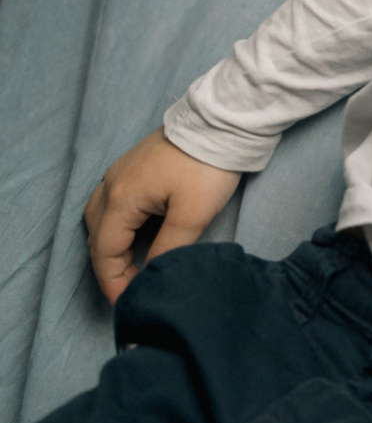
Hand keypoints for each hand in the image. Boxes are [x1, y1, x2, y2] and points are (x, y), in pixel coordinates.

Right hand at [84, 128, 239, 303]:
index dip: (114, 282)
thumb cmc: (208, 166)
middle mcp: (110, 186)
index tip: (129, 302)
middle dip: (111, 268)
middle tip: (133, 288)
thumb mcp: (193, 214)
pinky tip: (138, 233)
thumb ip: (168, 248)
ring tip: (133, 266)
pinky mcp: (133, 166)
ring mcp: (120, 173)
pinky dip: (119, 225)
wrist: (223, 120)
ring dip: (112, 246)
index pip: (104, 253)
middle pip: (98, 237)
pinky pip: (114, 203)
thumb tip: (152, 274)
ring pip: (102, 220)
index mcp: (119, 200)